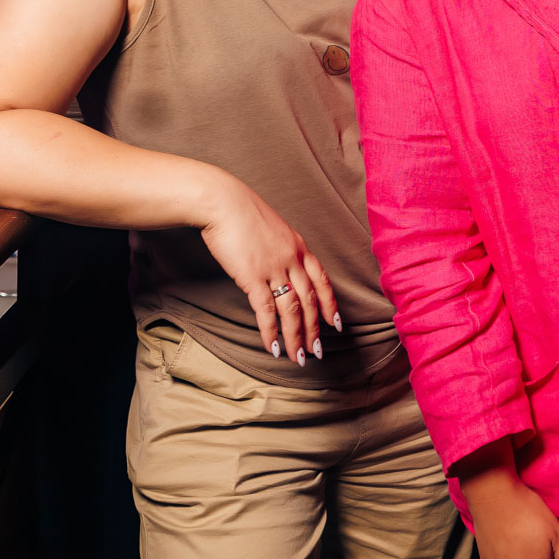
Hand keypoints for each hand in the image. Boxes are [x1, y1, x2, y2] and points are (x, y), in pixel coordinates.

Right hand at [196, 174, 338, 363]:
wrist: (221, 201)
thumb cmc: (241, 212)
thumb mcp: (271, 227)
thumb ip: (279, 248)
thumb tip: (279, 265)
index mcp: (299, 246)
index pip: (322, 281)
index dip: (331, 305)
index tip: (336, 324)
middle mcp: (292, 259)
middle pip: (310, 301)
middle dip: (314, 329)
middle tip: (317, 351)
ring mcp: (274, 268)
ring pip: (292, 310)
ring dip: (296, 337)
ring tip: (298, 357)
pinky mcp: (252, 277)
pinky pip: (266, 311)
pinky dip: (271, 332)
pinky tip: (273, 348)